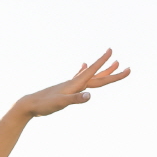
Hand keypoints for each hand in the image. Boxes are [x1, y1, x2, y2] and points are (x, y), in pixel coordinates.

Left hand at [14, 50, 129, 118]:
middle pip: (97, 75)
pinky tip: (82, 66)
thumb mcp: (60, 103)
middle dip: (112, 72)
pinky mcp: (64, 89)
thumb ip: (75, 99)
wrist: (28, 105)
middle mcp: (74, 82)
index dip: (103, 63)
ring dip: (102, 70)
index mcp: (76, 84)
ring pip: (90, 76)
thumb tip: (89, 96)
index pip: (94, 72)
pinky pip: (78, 78)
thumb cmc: (44, 105)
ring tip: (114, 63)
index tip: (112, 51)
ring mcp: (70, 85)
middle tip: (128, 68)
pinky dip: (83, 71)